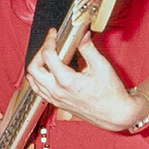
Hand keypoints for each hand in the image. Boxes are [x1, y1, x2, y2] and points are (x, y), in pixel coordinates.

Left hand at [24, 31, 140, 131]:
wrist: (115, 114)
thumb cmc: (111, 95)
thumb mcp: (101, 66)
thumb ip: (87, 47)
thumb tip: (81, 34)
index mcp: (66, 81)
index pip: (47, 55)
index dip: (49, 41)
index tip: (54, 34)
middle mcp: (57, 91)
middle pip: (33, 68)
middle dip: (39, 53)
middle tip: (50, 45)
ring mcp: (56, 99)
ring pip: (33, 81)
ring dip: (37, 66)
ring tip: (48, 57)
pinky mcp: (57, 104)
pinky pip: (39, 90)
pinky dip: (39, 79)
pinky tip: (49, 72)